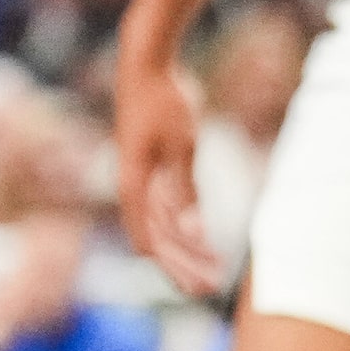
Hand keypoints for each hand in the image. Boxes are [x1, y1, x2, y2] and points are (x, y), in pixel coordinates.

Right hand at [114, 55, 223, 298]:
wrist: (146, 61)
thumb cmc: (163, 99)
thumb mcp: (179, 143)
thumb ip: (183, 187)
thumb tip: (189, 233)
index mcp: (133, 183)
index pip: (152, 239)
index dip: (174, 266)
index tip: (198, 287)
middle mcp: (134, 184)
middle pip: (158, 237)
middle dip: (183, 265)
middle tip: (210, 289)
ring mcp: (143, 175)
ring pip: (164, 222)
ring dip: (187, 247)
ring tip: (215, 266)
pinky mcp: (153, 163)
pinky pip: (168, 203)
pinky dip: (185, 222)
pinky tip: (203, 235)